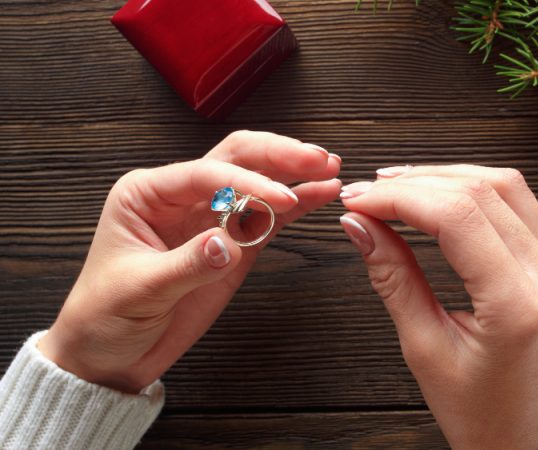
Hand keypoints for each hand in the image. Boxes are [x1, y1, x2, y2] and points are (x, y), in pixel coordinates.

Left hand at [38, 131, 341, 392]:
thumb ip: (187, 264)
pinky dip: (297, 204)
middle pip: (237, 159)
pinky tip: (322, 193)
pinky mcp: (234, 243)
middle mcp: (181, 197)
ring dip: (293, 173)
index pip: (206, 174)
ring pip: (258, 181)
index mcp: (148, 194)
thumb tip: (228, 243)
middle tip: (316, 160)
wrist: (110, 354)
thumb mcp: (140, 290)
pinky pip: (269, 216)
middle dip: (278, 156)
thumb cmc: (106, 315)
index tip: (281, 199)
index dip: (248, 183)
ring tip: (328, 168)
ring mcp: (211, 218)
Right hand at [339, 165, 537, 449]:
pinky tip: (439, 194)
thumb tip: (358, 226)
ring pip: (505, 186)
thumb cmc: (480, 411)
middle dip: (416, 182)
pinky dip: (474, 190)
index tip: (357, 201)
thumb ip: (393, 278)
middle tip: (366, 192)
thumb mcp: (425, 349)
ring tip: (396, 186)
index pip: (457, 217)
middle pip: (481, 191)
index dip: (400, 198)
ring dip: (445, 176)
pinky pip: (519, 204)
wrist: (528, 438)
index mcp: (518, 305)